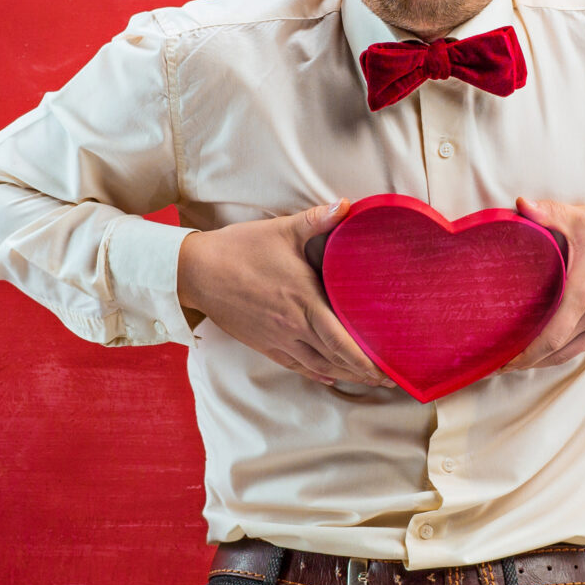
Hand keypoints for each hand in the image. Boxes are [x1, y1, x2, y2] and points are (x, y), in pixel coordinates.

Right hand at [175, 201, 388, 388]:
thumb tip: (346, 204)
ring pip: (317, 366)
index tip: (387, 367)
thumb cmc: (240, 249)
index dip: (367, 359)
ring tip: (365, 380)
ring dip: (343, 375)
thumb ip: (317, 220)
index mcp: (305, 300)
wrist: (197, 271)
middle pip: (335, 358)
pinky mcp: (262, 343)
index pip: (343, 340)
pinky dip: (315, 373)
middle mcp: (294, 326)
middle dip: (363, 371)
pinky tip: (328, 377)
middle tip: (387, 379)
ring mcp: (277, 338)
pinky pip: (294, 365)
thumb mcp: (282, 230)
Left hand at [501, 198, 584, 372]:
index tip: (503, 362)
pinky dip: (565, 350)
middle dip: (528, 363)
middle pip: (556, 353)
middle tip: (503, 364)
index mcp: (583, 295)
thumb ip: (548, 214)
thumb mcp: (582, 219)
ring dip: (546, 360)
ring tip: (522, 360)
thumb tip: (518, 204)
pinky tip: (552, 346)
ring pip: (571, 353)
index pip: (549, 338)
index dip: (525, 355)